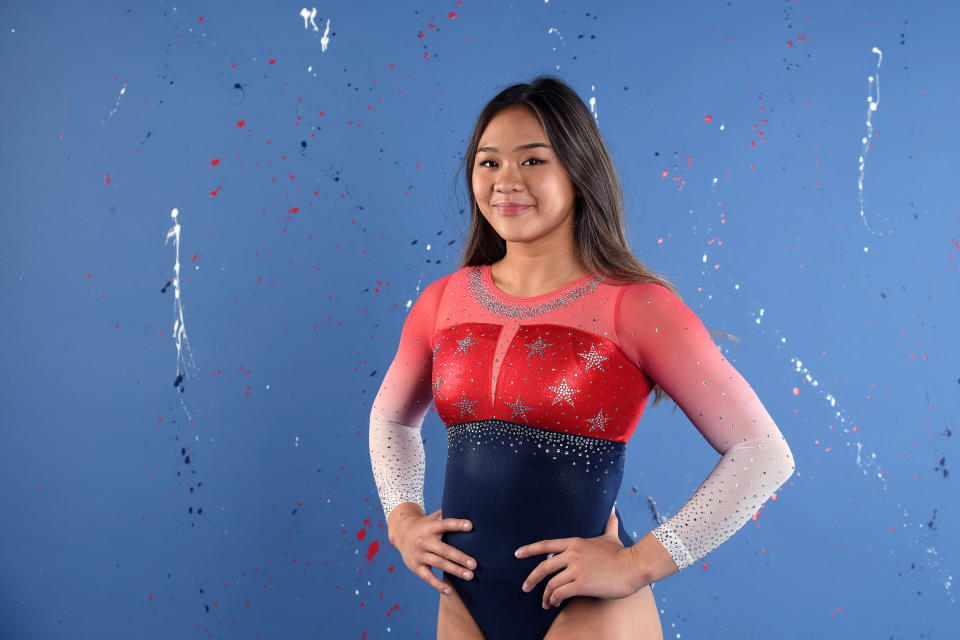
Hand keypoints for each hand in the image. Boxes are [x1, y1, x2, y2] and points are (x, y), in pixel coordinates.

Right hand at [391, 508, 476, 595]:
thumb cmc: (426, 525)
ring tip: (470, 576)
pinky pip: (428, 577)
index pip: (445, 524)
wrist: (401, 532)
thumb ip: (448, 515)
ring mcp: (419, 554)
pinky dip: (438, 585)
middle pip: (444, 550)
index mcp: (430, 527)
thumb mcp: (433, 517)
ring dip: (455, 570)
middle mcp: (424, 540)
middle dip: (460, 557)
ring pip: (439, 564)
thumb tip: (470, 507)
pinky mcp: (415, 566)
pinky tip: (449, 591)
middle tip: (474, 564)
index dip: (457, 524)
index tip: (471, 526)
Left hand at [515, 506, 643, 608]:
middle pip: (543, 567)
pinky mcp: (582, 584)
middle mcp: (572, 554)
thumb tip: (613, 510)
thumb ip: (609, 524)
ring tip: (546, 604)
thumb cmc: (623, 553)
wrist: (634, 566)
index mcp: (575, 543)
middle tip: (525, 588)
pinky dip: (554, 600)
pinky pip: (560, 593)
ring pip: (551, 584)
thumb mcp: (611, 536)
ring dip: (545, 596)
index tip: (517, 554)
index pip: (546, 545)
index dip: (529, 549)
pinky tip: (555, 604)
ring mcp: (576, 569)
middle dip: (531, 579)